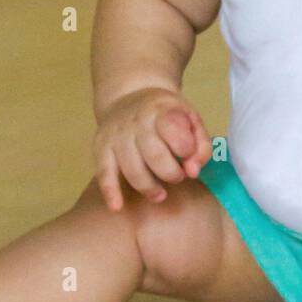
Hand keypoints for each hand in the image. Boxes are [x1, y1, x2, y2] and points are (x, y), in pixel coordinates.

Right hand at [93, 87, 212, 210]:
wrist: (129, 95)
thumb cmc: (166, 113)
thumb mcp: (190, 118)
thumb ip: (201, 144)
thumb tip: (193, 171)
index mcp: (161, 110)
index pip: (175, 134)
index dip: (186, 151)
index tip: (188, 156)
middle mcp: (136, 122)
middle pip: (155, 156)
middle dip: (171, 174)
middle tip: (177, 177)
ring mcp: (116, 135)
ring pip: (132, 169)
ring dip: (149, 188)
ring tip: (159, 194)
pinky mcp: (101, 147)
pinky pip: (104, 172)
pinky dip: (110, 191)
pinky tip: (116, 206)